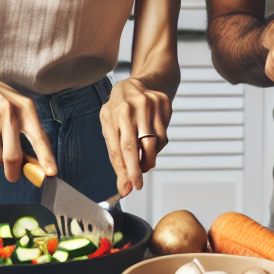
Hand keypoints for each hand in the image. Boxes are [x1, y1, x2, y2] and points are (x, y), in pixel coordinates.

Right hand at [0, 70, 56, 182]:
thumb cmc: (4, 101)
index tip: (51, 172)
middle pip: (12, 156)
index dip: (45, 157)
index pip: (38, 137)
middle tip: (14, 176)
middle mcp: (8, 113)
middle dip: (14, 173)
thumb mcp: (21, 110)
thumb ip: (30, 134)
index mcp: (25, 109)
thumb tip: (36, 165)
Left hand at [100, 79, 171, 196]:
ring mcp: (148, 104)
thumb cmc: (119, 111)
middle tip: (137, 185)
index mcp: (112, 114)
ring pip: (153, 143)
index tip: (127, 188)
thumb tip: (124, 185)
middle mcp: (129, 107)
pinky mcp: (162, 103)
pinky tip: (150, 144)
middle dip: (136, 170)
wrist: (136, 85)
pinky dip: (157, 147)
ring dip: (148, 160)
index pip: (118, 149)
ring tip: (144, 163)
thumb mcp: (110, 128)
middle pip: (134, 146)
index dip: (123, 171)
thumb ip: (116, 155)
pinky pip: (163, 135)